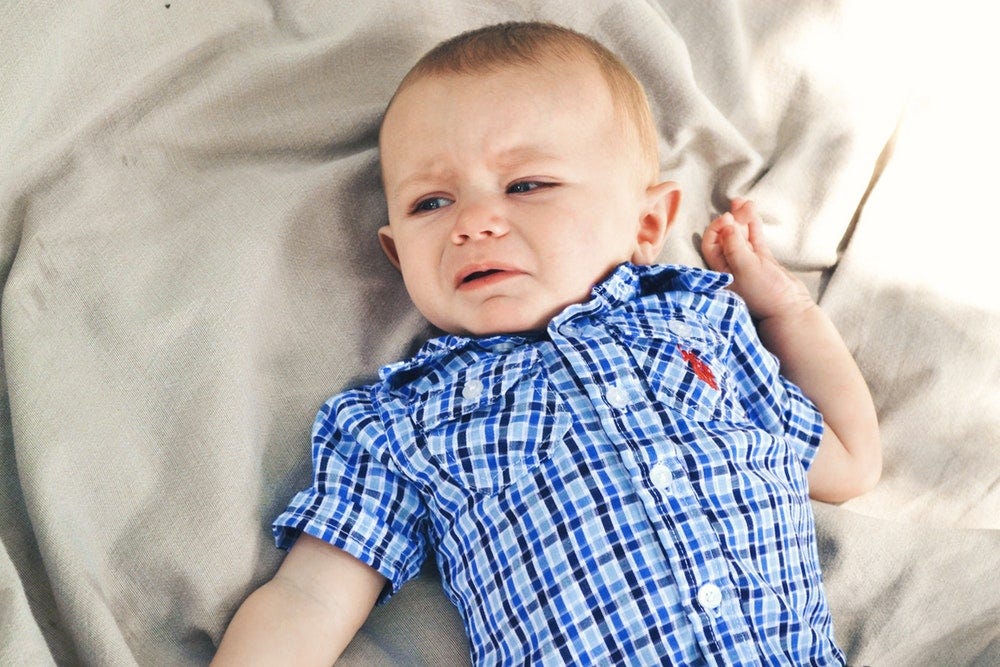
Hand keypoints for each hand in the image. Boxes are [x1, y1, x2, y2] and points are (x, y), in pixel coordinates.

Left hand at [701, 198, 811, 320]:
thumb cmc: (765, 293)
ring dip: (742, 218)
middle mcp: (730, 266)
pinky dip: (753, 225)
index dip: (718, 228)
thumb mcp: (746, 268)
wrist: (790, 309)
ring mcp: (747, 262)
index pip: (711, 244)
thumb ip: (734, 246)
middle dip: (732, 219)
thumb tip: (727, 223)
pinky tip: (752, 211)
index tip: (729, 218)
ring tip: (745, 202)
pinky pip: (754, 239)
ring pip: (741, 235)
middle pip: (725, 236)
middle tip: (740, 204)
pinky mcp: (762, 260)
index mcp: (720, 271)